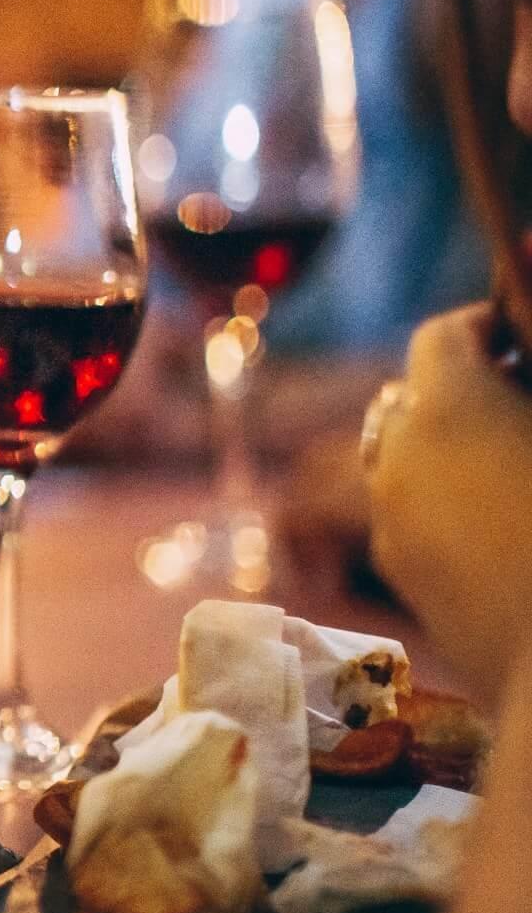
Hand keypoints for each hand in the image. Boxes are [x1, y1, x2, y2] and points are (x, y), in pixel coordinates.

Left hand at [364, 305, 531, 702]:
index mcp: (447, 408)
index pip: (445, 336)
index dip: (492, 325)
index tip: (527, 337)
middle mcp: (397, 460)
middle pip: (417, 398)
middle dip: (470, 389)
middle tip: (531, 399)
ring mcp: (393, 528)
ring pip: (409, 463)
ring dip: (456, 450)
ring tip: (526, 467)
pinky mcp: (408, 587)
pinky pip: (416, 520)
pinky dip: (452, 507)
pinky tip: (518, 532)